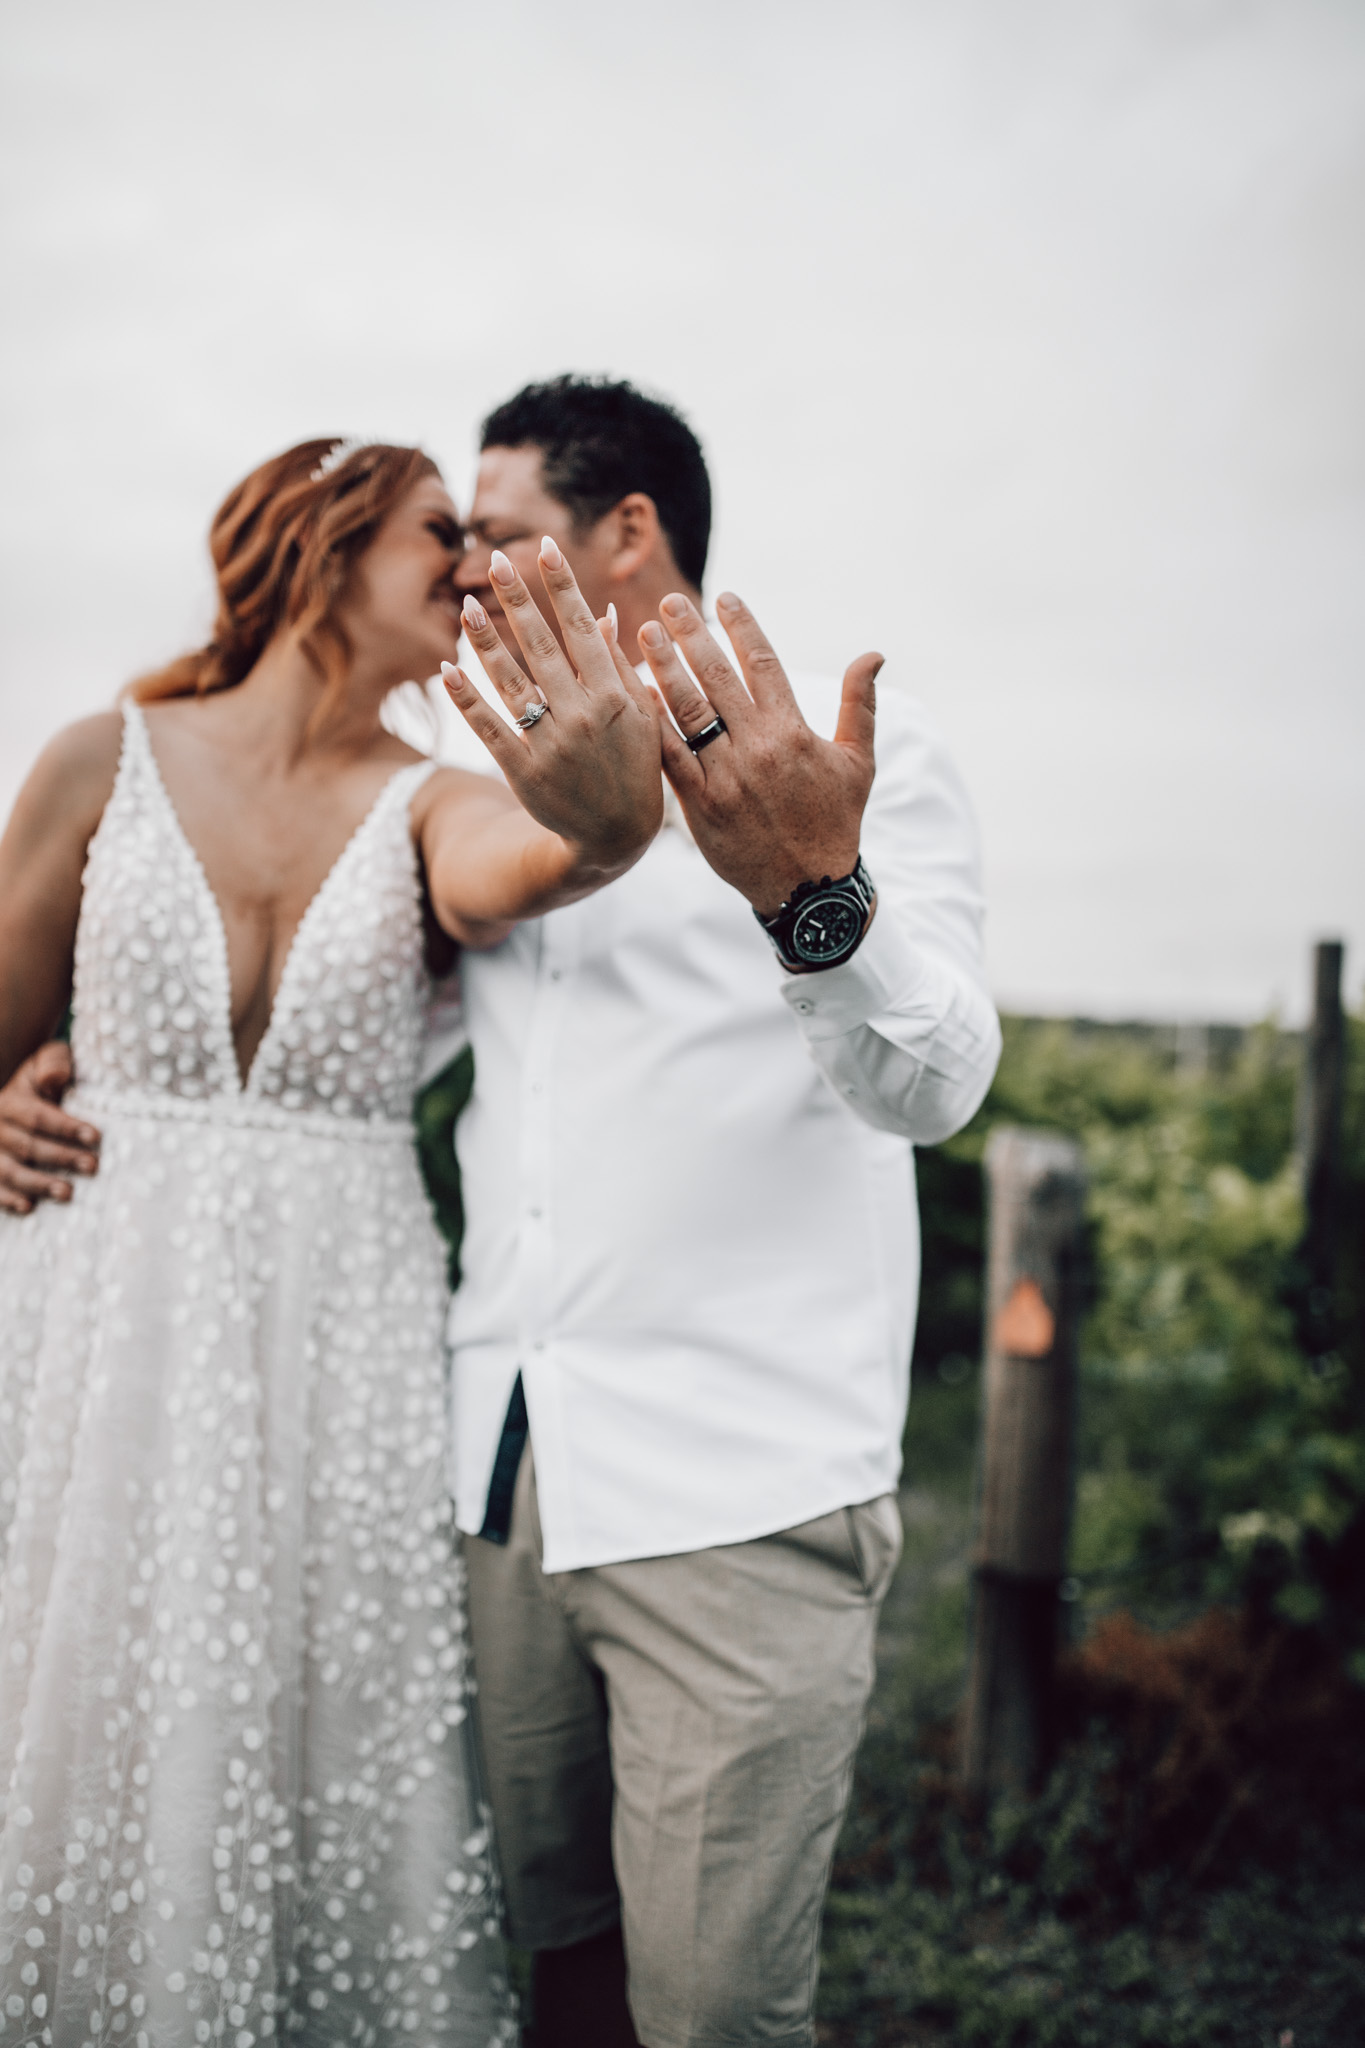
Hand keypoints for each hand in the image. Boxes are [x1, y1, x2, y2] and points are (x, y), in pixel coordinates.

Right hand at [0, 1041, 100, 1215]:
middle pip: (28, 1145)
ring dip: (38, 1184)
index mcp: (11, 1101)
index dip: (66, 1127)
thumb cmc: (42, 1081)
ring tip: (67, 1192)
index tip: (95, 1136)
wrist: (16, 1098)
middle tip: (92, 1166)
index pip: (37, 1116)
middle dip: (61, 1157)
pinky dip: (8, 1200)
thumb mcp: (46, 1061)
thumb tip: (56, 1076)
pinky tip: (28, 1207)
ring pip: (9, 1170)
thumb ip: (53, 1062)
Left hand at [442, 542, 662, 873]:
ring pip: (511, 681)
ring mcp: (551, 744)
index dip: (562, 586)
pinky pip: (489, 728)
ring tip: (465, 605)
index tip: (544, 548)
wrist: (615, 837)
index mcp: (614, 695)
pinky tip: (447, 669)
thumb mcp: (641, 716)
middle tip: (494, 559)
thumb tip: (604, 611)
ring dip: (485, 641)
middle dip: (517, 599)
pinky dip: (467, 699)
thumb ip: (620, 665)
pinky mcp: (523, 772)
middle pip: (542, 646)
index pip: (582, 628)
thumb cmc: (634, 769)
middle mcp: (581, 715)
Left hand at [637, 590, 882, 919]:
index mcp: (794, 730)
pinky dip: (652, 723)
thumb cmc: (836, 822)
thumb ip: (861, 704)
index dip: (742, 627)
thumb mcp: (859, 762)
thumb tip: (874, 654)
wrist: (808, 887)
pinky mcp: (700, 804)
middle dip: (692, 635)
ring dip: (663, 668)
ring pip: (688, 710)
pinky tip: (635, 694)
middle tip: (670, 602)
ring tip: (645, 633)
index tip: (723, 598)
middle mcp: (758, 747)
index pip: (763, 663)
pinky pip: (670, 756)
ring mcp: (726, 775)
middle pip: (717, 677)